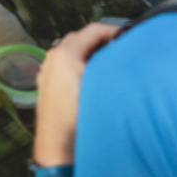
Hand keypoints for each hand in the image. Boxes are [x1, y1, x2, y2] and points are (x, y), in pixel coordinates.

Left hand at [33, 23, 121, 164]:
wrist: (60, 147)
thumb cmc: (78, 118)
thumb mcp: (103, 85)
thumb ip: (112, 64)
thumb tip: (125, 54)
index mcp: (64, 54)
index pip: (93, 30)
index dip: (113, 30)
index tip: (128, 36)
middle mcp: (52, 59)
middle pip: (81, 39)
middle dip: (102, 41)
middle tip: (122, 48)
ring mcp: (48, 72)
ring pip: (74, 53)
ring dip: (92, 54)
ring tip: (112, 63)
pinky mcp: (48, 86)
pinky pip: (68, 67)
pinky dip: (82, 66)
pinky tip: (97, 80)